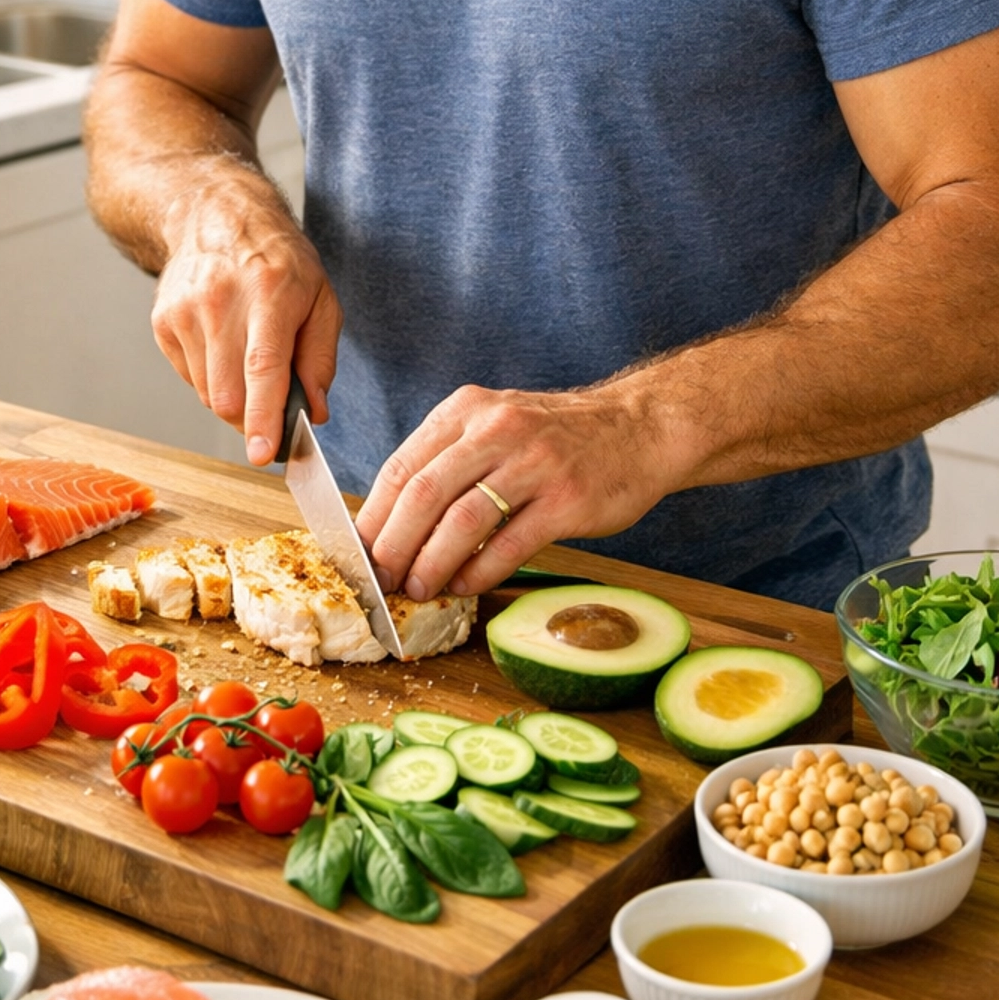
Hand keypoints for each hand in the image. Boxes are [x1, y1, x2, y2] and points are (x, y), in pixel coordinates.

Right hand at [150, 169, 341, 463]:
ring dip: (233, 396)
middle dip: (252, 417)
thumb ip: (320, 358)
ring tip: (248, 358)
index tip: (262, 454)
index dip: (262, 417)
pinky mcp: (163, 322)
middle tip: (273, 408)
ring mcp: (184, 312)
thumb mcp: (320, 297)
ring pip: (208, 394)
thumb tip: (315, 411)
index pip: (262, 368)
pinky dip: (212, 378)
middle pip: (228, 393)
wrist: (215, 215)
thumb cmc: (278, 260)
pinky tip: (223, 345)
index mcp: (269, 293)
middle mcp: (220, 301)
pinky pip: (190, 379)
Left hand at [356, 382, 680, 601]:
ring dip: (431, 563)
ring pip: (462, 520)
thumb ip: (448, 460)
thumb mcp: (494, 424)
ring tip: (418, 589)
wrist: (639, 428)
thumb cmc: (557, 436)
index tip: (358, 552)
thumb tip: (393, 522)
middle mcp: (496, 429)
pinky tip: (464, 587)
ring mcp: (534, 463)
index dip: (374, 516)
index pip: (402, 465)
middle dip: (393, 545)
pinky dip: (479, 571)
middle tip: (381, 580)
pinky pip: (510, 542)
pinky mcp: (568, 499)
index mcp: (466, 410)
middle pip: (423, 493)